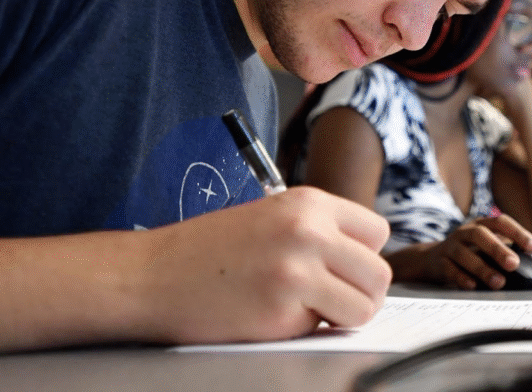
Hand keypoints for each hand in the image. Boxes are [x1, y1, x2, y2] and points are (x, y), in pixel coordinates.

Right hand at [138, 185, 391, 343]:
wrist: (151, 275)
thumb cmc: (209, 251)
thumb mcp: (272, 217)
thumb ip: (320, 230)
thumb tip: (365, 260)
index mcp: (308, 202)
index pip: (377, 232)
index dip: (361, 257)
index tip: (339, 270)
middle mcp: (309, 229)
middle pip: (380, 272)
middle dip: (359, 292)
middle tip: (327, 300)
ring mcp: (297, 267)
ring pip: (366, 304)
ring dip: (343, 315)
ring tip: (308, 309)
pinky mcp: (283, 306)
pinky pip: (329, 327)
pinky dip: (310, 329)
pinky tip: (276, 315)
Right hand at [422, 214, 531, 289]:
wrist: (431, 259)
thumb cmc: (468, 253)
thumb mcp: (485, 246)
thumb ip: (505, 251)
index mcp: (480, 224)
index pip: (500, 222)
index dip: (518, 232)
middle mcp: (464, 232)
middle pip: (480, 235)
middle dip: (498, 249)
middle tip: (514, 264)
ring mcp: (450, 246)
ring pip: (463, 253)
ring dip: (482, 268)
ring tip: (498, 282)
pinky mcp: (439, 262)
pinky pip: (449, 269)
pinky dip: (461, 277)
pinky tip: (472, 286)